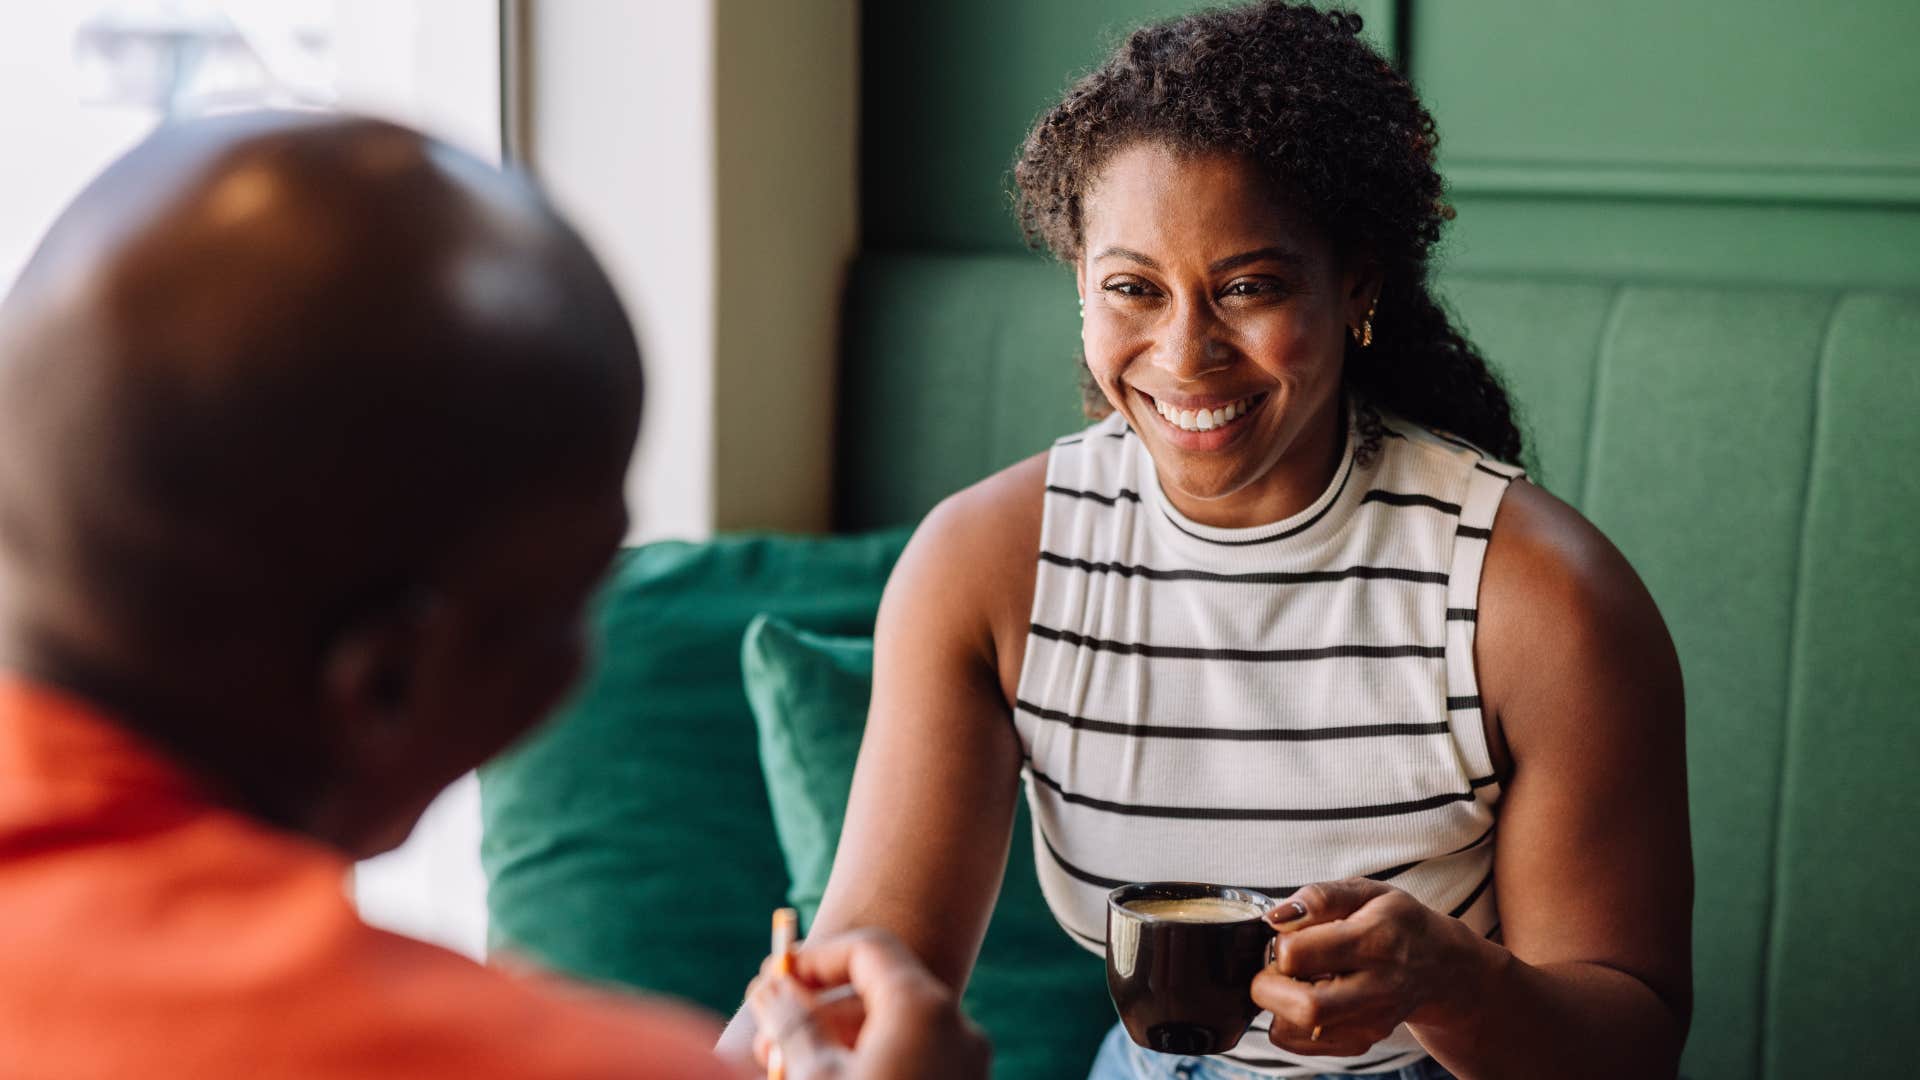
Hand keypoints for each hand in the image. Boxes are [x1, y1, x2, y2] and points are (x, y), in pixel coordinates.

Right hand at [745, 927, 989, 1079]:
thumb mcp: (814, 1075)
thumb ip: (791, 1021)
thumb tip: (769, 984)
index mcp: (925, 1008)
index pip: (867, 948)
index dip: (815, 958)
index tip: (774, 980)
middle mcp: (959, 1027)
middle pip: (881, 991)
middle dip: (819, 1008)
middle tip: (769, 1037)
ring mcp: (968, 1064)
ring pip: (896, 1030)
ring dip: (841, 1041)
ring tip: (790, 1068)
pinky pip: (914, 1057)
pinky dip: (872, 1059)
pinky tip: (832, 1077)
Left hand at [1251, 879, 1484, 1058]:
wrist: (1439, 966)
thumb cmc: (1397, 922)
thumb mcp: (1367, 892)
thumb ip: (1319, 897)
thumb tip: (1276, 918)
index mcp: (1375, 941)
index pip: (1300, 955)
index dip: (1279, 943)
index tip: (1285, 934)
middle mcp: (1377, 988)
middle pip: (1305, 1007)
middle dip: (1268, 987)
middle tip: (1275, 966)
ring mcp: (1371, 1021)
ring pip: (1300, 1030)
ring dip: (1278, 1005)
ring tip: (1294, 979)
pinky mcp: (1363, 1041)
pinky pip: (1304, 1044)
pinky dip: (1288, 1022)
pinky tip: (1305, 996)